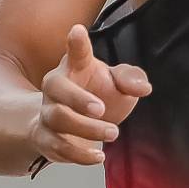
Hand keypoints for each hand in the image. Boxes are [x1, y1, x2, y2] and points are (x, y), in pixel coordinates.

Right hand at [35, 25, 151, 166]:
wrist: (74, 126)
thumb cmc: (98, 95)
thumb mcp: (118, 84)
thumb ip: (131, 80)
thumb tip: (143, 88)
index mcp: (74, 67)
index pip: (75, 52)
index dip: (76, 42)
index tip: (78, 31)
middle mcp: (56, 87)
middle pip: (55, 88)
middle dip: (77, 99)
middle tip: (102, 109)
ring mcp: (47, 112)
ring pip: (57, 119)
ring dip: (86, 129)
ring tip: (114, 132)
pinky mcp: (46, 138)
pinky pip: (57, 147)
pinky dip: (79, 155)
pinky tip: (99, 156)